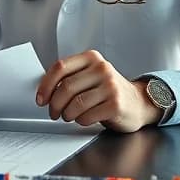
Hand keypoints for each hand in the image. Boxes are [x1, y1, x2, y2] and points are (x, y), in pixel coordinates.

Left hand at [35, 50, 161, 131]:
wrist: (138, 103)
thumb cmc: (108, 91)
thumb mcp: (91, 76)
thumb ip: (71, 77)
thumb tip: (43, 89)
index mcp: (92, 58)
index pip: (60, 67)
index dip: (46, 85)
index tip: (41, 99)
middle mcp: (102, 69)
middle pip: (65, 87)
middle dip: (54, 104)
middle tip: (54, 113)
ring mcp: (110, 86)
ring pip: (75, 103)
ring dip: (66, 114)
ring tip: (68, 116)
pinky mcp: (116, 104)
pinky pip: (87, 116)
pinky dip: (80, 120)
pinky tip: (84, 119)